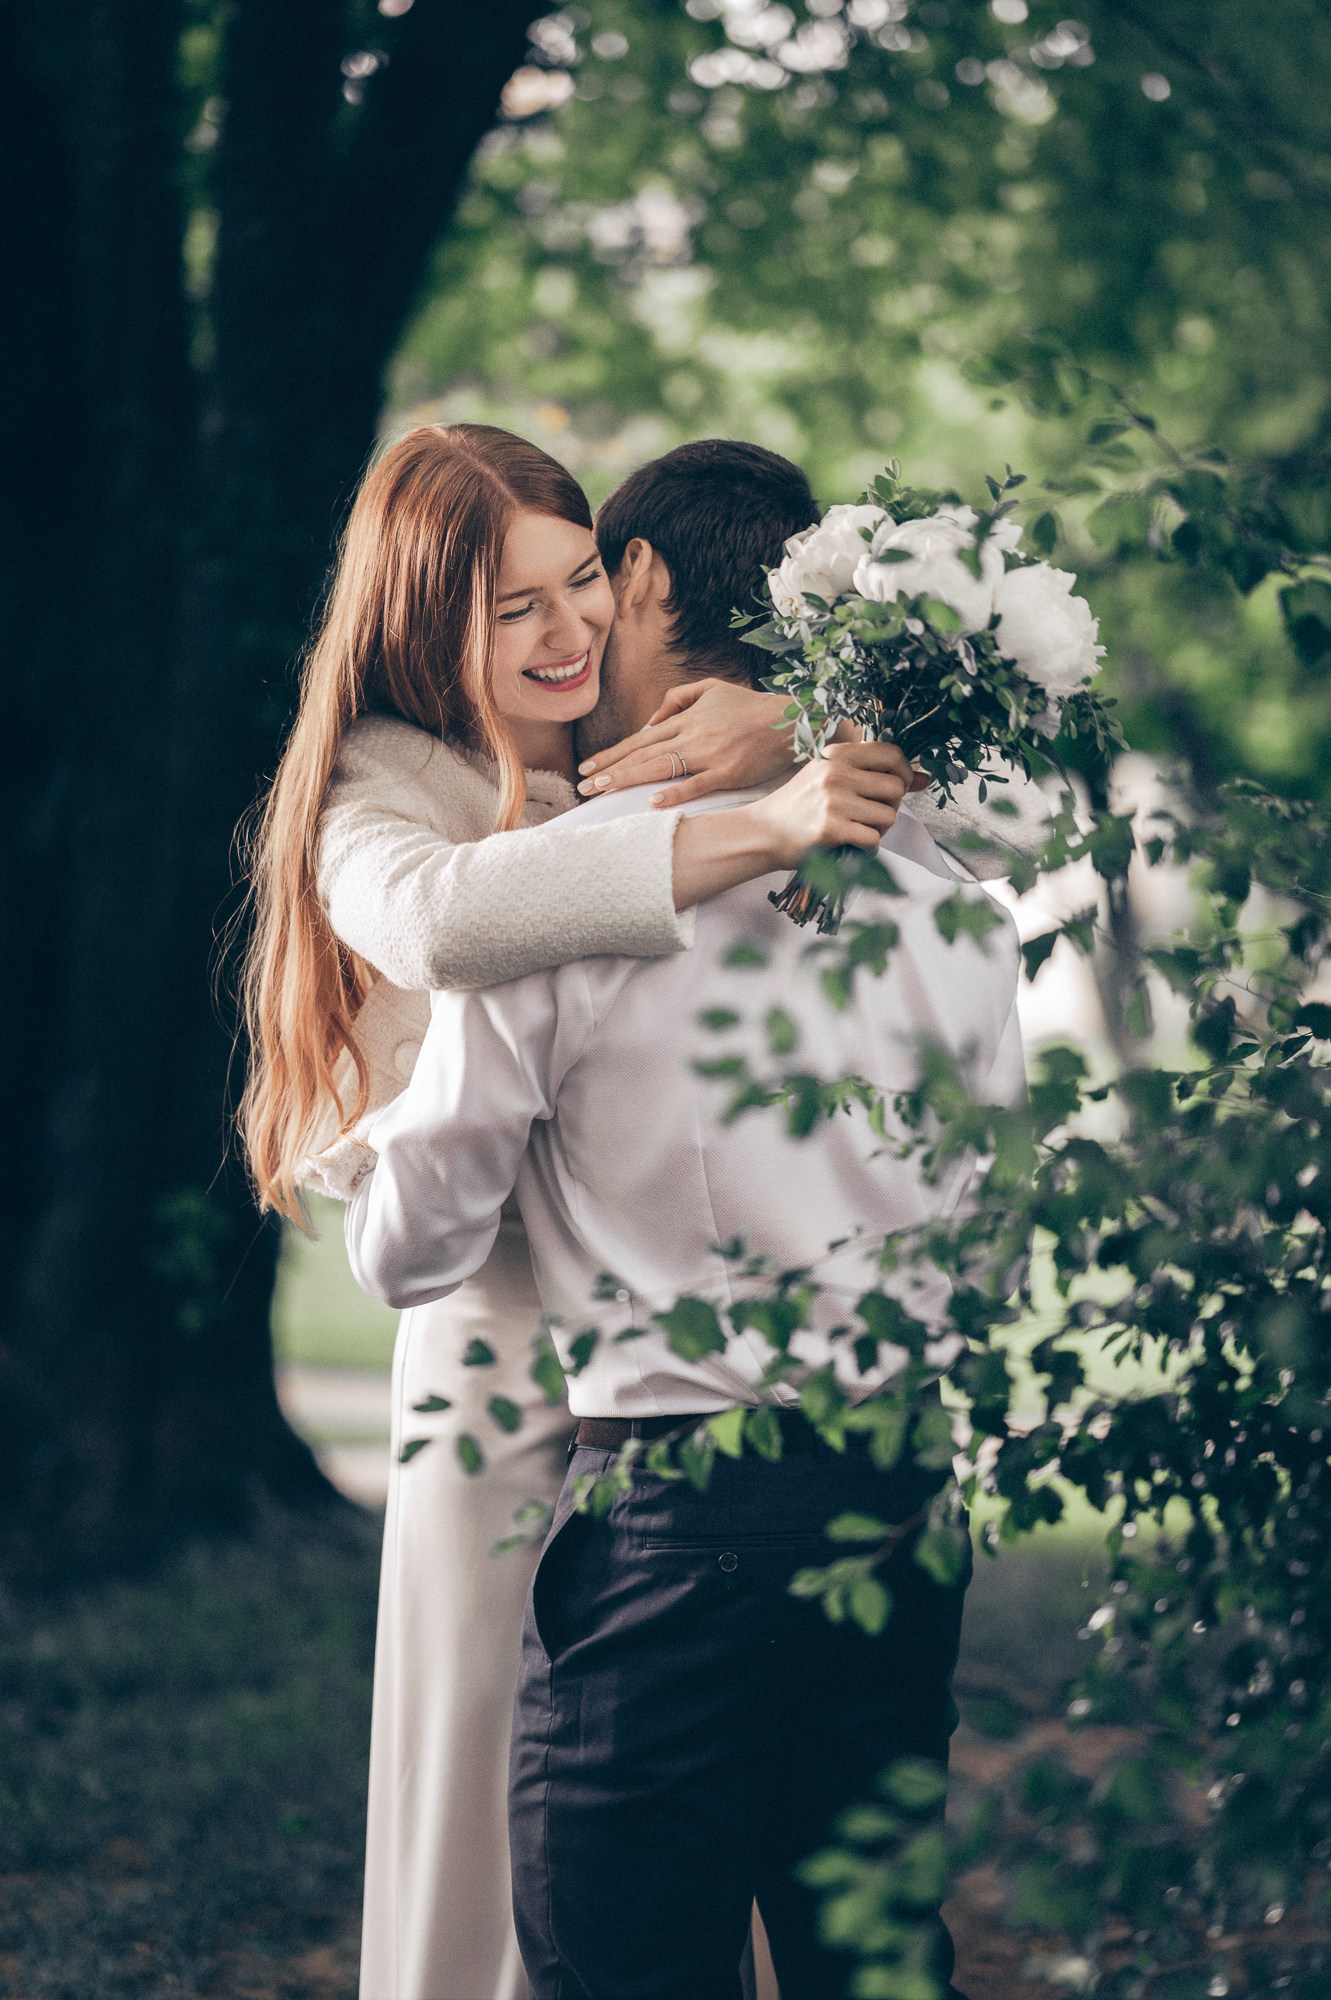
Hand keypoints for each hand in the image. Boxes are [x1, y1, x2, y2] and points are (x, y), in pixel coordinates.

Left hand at [577, 679, 794, 805]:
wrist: (791, 720)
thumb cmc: (751, 707)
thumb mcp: (712, 689)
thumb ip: (678, 699)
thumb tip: (649, 722)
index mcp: (687, 718)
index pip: (640, 738)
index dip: (612, 753)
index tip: (588, 767)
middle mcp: (693, 735)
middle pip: (643, 754)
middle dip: (610, 770)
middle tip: (583, 786)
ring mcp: (709, 754)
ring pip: (661, 767)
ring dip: (628, 779)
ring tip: (602, 790)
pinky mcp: (728, 772)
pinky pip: (697, 784)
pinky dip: (675, 792)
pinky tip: (653, 801)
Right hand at [746, 741, 915, 870]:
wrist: (763, 832)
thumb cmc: (799, 806)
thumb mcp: (828, 776)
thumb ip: (870, 774)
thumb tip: (923, 779)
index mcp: (836, 755)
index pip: (891, 753)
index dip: (904, 772)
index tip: (899, 786)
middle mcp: (836, 773)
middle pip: (895, 788)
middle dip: (891, 806)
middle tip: (873, 816)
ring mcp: (834, 801)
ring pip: (888, 816)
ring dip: (879, 829)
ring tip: (858, 831)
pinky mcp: (831, 829)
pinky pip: (873, 839)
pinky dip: (868, 848)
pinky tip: (852, 846)